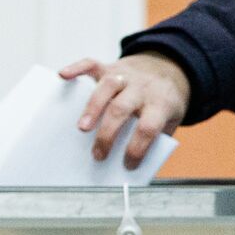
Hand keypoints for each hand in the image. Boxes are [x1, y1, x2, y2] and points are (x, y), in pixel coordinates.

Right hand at [59, 52, 189, 168]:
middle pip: (122, 108)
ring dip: (93, 107)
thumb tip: (130, 169)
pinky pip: (93, 64)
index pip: (149, 127)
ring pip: (107, 86)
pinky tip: (63, 76)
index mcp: (161, 104)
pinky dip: (77, 68)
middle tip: (98, 155)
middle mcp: (142, 88)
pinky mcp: (110, 67)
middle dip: (108, 133)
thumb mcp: (171, 121)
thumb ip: (156, 140)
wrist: (169, 68)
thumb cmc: (164, 103)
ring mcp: (125, 75)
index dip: (137, 148)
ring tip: (82, 128)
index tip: (128, 165)